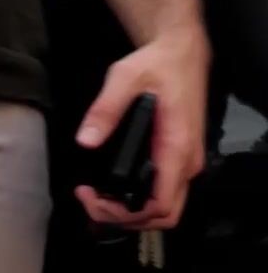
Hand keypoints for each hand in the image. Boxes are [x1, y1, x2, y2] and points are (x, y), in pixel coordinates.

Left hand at [74, 25, 210, 229]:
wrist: (180, 53)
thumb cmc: (157, 64)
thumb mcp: (125, 77)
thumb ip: (105, 109)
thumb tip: (86, 140)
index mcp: (177, 148)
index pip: (159, 205)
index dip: (123, 214)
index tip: (93, 199)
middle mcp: (185, 162)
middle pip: (163, 216)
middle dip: (122, 219)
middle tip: (88, 201)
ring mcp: (183, 163)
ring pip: (163, 210)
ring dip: (128, 214)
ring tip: (94, 198)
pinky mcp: (176, 160)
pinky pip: (161, 195)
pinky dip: (135, 203)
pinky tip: (110, 192)